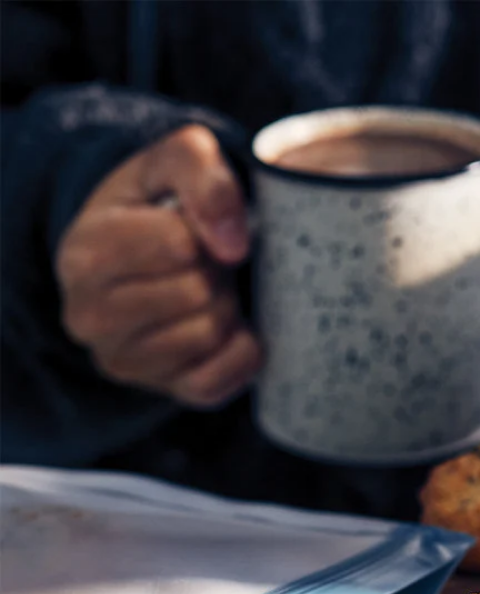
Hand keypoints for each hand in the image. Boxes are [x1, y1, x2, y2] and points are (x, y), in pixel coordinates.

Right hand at [56, 124, 261, 406]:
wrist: (148, 258)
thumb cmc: (160, 205)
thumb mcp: (173, 161)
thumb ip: (201, 172)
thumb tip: (231, 243)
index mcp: (84, 254)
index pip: (179, 244)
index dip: (202, 230)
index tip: (190, 229)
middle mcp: (90, 318)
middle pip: (197, 294)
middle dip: (213, 271)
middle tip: (201, 264)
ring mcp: (126, 362)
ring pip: (210, 334)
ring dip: (225, 307)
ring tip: (204, 291)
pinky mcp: (167, 391)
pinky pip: (222, 380)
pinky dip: (240, 350)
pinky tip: (224, 328)